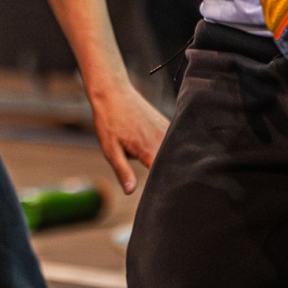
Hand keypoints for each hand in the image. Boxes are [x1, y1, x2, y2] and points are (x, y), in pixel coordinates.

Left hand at [84, 79, 168, 193]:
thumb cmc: (109, 122)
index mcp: (149, 149)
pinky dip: (174, 150)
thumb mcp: (111, 150)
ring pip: (177, 151)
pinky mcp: (166, 123)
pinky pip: (175, 140)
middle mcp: (162, 139)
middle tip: (176, 189)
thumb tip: (131, 191)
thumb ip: (123, 171)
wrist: (113, 92)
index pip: (166, 174)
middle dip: (175, 176)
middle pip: (175, 163)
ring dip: (176, 161)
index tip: (169, 195)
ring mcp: (166, 129)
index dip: (167, 185)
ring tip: (177, 176)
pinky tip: (171, 156)